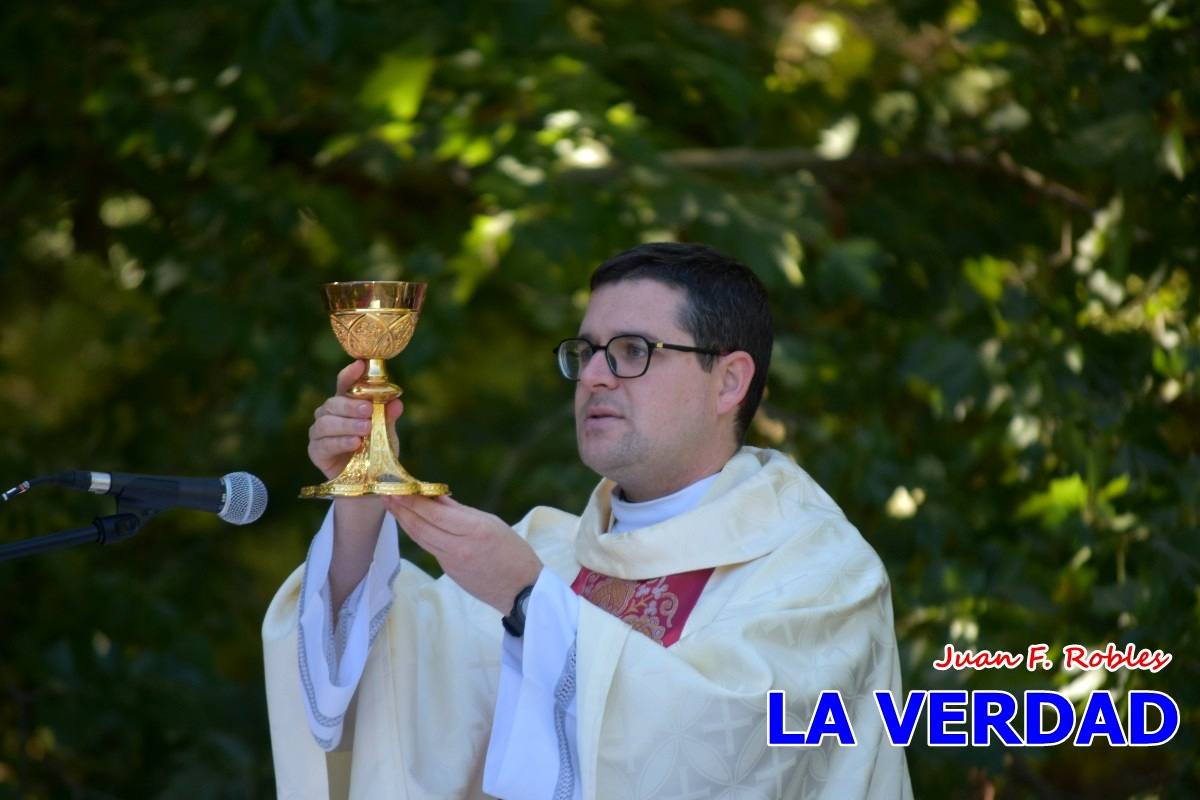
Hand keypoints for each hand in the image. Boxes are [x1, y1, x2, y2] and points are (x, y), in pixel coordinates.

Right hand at [308, 360, 403, 480]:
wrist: (368, 482)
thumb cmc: (376, 452)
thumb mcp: (387, 434)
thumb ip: (388, 417)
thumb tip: (397, 401)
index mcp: (345, 405)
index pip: (344, 384)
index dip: (350, 374)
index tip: (360, 365)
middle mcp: (329, 415)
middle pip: (333, 403)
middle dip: (351, 405)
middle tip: (368, 410)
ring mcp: (319, 433)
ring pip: (325, 422)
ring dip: (347, 424)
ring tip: (366, 428)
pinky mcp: (316, 451)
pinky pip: (324, 443)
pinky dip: (340, 442)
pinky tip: (355, 443)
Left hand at [384, 495, 542, 613]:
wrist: (521, 590)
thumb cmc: (513, 552)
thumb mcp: (492, 523)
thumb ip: (461, 511)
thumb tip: (437, 496)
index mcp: (474, 531)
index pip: (434, 514)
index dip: (412, 501)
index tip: (397, 487)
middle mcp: (459, 547)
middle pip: (421, 527)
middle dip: (401, 509)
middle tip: (386, 494)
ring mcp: (452, 563)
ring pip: (421, 539)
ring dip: (404, 521)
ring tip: (393, 506)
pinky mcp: (449, 572)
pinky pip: (430, 548)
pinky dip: (418, 533)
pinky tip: (413, 523)